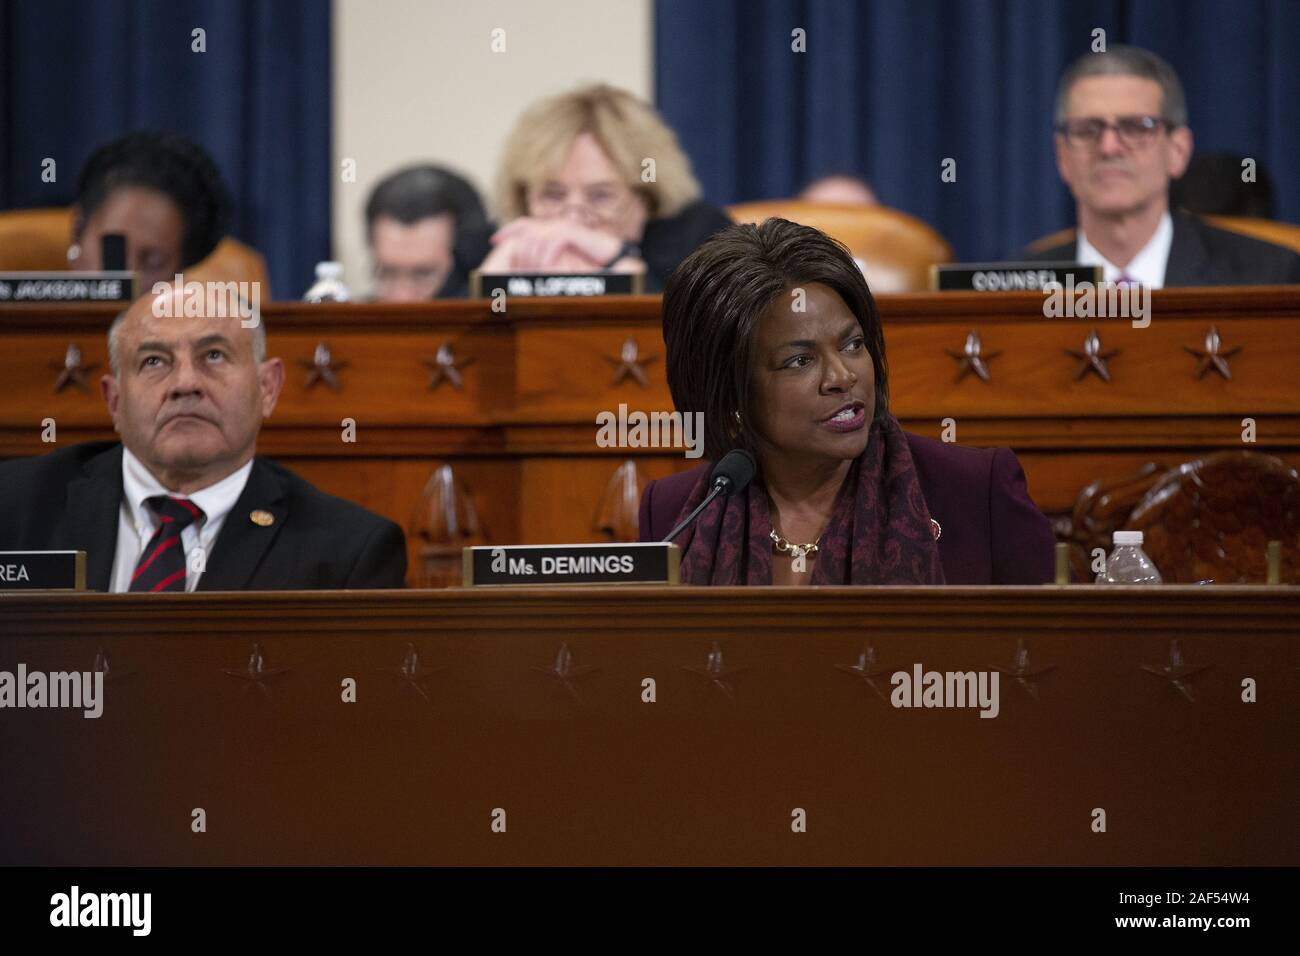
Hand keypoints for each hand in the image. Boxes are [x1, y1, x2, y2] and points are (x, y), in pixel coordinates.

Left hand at [491, 217, 624, 268]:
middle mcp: (556, 227)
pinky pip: (555, 240)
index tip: (495, 240)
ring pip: (539, 236)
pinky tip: (545, 267)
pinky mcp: (575, 233)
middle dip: (510, 234)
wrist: (614, 260)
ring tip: (527, 267)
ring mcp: (565, 228)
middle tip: (497, 241)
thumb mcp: (563, 265)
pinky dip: (548, 254)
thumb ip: (546, 263)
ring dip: (531, 253)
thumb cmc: (591, 266)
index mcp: (553, 232)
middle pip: (527, 226)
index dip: (509, 230)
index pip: (526, 226)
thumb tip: (529, 270)